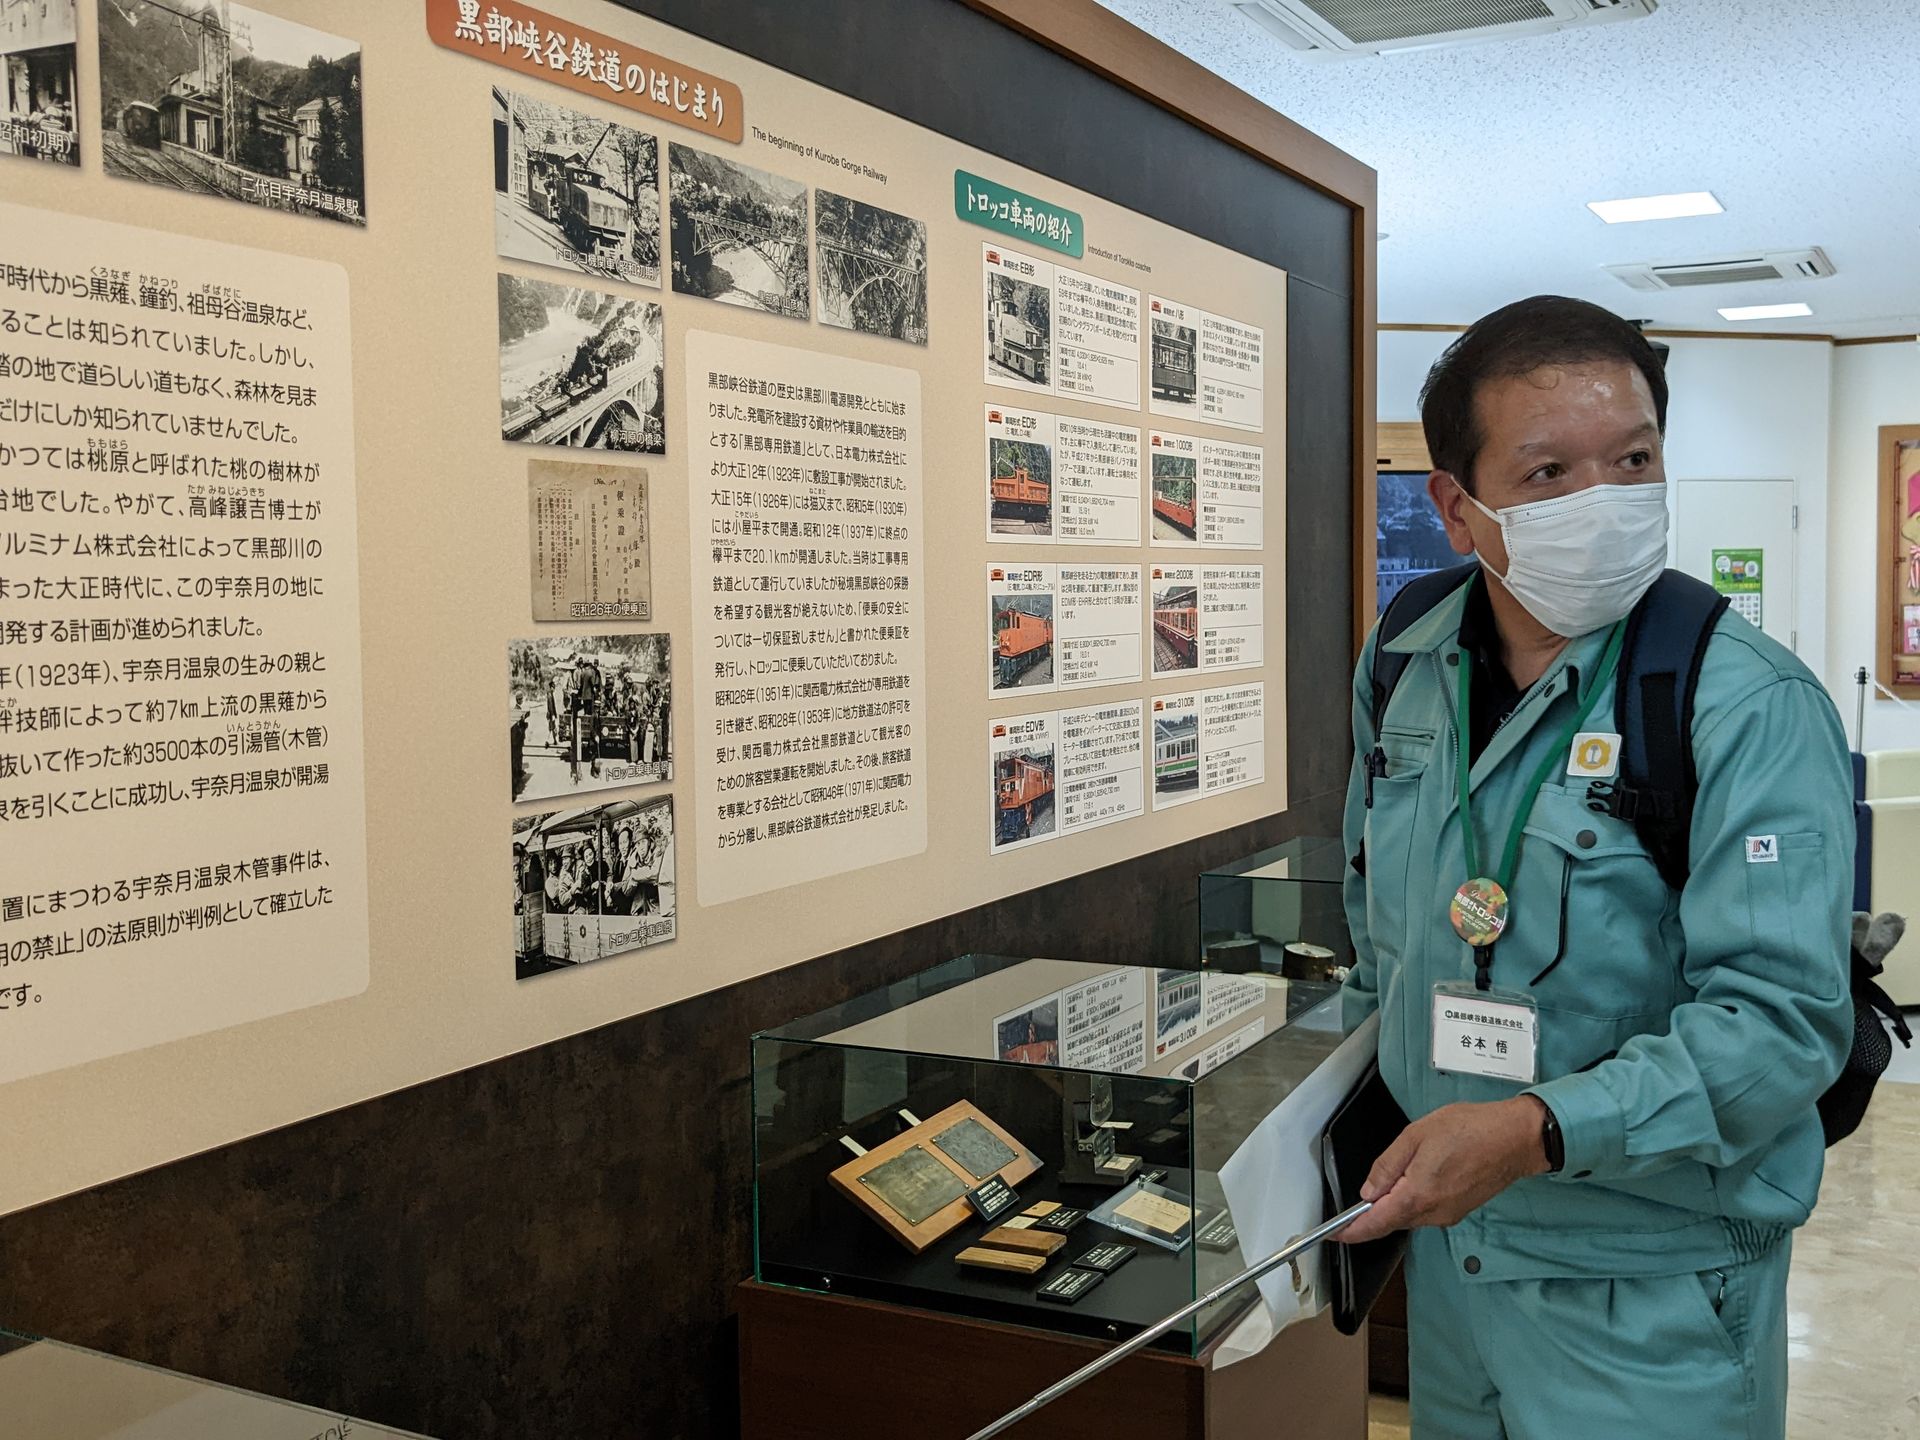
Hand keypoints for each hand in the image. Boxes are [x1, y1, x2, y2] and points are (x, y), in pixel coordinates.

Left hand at [1339, 1097, 1549, 1243]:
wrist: (1515, 1139)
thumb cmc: (1470, 1130)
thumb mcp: (1416, 1135)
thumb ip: (1388, 1165)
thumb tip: (1368, 1192)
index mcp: (1417, 1196)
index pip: (1374, 1223)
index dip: (1350, 1231)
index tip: (1333, 1234)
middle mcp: (1432, 1214)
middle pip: (1391, 1220)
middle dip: (1374, 1208)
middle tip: (1372, 1182)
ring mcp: (1448, 1215)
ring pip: (1409, 1215)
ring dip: (1397, 1200)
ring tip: (1408, 1165)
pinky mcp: (1459, 1211)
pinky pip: (1426, 1210)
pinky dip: (1415, 1198)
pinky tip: (1422, 1173)